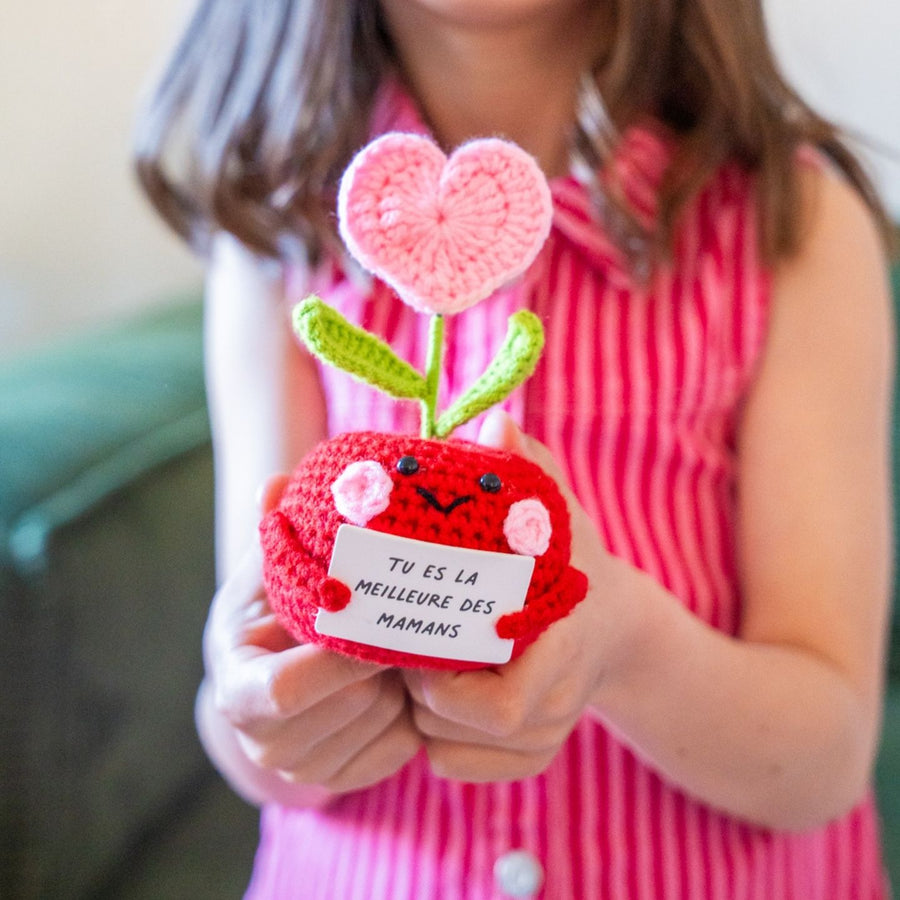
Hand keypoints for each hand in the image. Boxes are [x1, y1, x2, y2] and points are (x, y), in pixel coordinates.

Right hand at [200, 476, 421, 799]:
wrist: (273, 672)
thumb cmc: (272, 609)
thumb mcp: (265, 569)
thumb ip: (273, 530)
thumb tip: (275, 485)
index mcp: (237, 686)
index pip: (284, 689)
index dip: (337, 658)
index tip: (376, 616)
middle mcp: (262, 739)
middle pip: (350, 703)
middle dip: (381, 660)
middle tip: (401, 618)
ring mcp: (302, 768)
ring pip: (383, 724)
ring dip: (401, 683)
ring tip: (397, 647)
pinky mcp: (343, 780)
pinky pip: (402, 747)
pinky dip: (412, 712)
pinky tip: (400, 681)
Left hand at [403, 412, 615, 781]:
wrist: (615, 627)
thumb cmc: (576, 563)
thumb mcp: (560, 513)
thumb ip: (531, 470)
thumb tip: (498, 421)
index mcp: (562, 650)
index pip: (503, 708)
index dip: (445, 688)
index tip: (417, 645)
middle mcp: (556, 707)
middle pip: (457, 731)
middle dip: (415, 691)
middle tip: (397, 646)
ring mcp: (544, 740)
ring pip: (446, 752)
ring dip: (418, 713)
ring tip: (413, 664)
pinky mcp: (528, 759)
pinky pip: (454, 767)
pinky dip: (434, 739)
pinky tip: (436, 696)